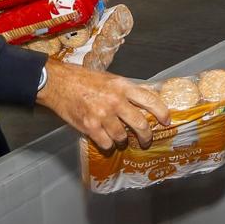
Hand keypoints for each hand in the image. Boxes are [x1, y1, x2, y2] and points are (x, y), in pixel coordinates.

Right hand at [36, 59, 170, 150]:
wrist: (58, 83)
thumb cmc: (83, 79)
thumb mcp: (110, 79)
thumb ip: (127, 90)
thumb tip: (147, 97)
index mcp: (122, 86)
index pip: (150, 100)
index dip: (162, 112)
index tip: (166, 121)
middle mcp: (115, 101)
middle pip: (140, 124)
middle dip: (146, 136)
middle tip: (146, 140)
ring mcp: (102, 115)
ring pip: (122, 137)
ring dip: (122, 140)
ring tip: (119, 138)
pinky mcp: (90, 126)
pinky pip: (106, 144)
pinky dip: (107, 144)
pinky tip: (105, 139)